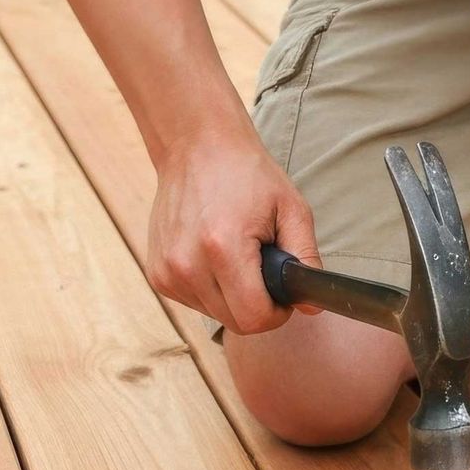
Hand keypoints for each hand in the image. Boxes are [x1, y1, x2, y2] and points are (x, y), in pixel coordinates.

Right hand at [147, 128, 319, 334]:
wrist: (196, 146)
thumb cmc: (247, 174)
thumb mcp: (292, 208)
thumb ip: (305, 258)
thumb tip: (312, 305)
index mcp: (222, 247)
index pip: (254, 318)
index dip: (277, 313)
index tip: (281, 294)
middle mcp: (187, 264)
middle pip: (235, 323)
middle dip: (257, 306)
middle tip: (263, 271)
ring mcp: (167, 271)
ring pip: (215, 315)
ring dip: (233, 298)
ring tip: (237, 257)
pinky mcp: (157, 273)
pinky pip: (195, 302)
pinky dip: (211, 290)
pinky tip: (214, 258)